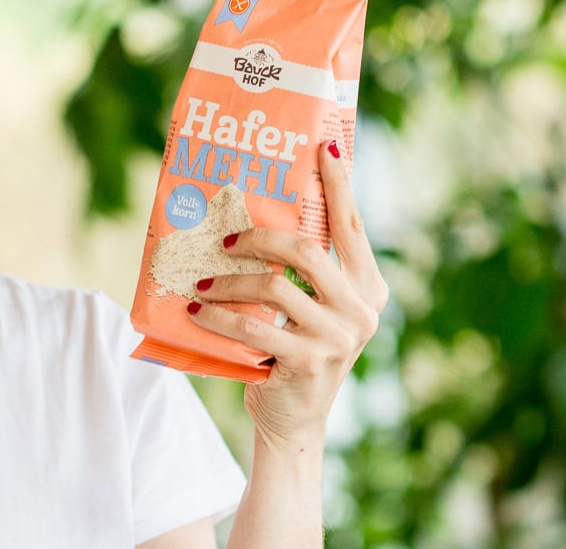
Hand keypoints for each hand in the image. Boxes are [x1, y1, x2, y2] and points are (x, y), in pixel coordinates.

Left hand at [186, 140, 388, 450]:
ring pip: (274, 287)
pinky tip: (196, 310)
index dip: (339, 184)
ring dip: (228, 282)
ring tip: (202, 283)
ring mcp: (337, 338)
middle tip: (226, 242)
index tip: (325, 147)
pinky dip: (217, 316)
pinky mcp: (307, 362)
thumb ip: (305, 269)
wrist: (294, 419)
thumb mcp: (312, 307)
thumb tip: (263, 212)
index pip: (351, 225)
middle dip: (259, 239)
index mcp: (368, 287)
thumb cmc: (295, 349)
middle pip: (307, 251)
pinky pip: (252, 326)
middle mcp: (361, 310)